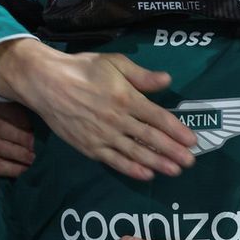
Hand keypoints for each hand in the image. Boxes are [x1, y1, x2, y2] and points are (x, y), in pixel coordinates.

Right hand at [0, 39, 196, 180]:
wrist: (46, 83)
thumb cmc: (84, 69)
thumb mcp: (115, 63)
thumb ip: (142, 75)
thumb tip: (167, 80)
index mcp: (127, 98)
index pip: (158, 118)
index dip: (177, 130)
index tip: (193, 140)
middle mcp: (117, 120)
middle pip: (150, 139)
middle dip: (173, 151)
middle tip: (190, 162)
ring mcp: (102, 136)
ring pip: (135, 153)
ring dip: (157, 163)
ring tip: (175, 171)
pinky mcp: (88, 147)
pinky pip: (114, 161)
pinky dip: (131, 170)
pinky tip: (147, 175)